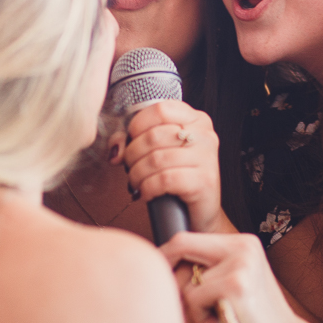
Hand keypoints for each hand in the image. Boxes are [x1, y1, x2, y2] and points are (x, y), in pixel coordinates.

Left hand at [118, 102, 233, 233]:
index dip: (138, 125)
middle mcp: (204, 135)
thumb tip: (115, 150)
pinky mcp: (204, 181)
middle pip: (154, 135)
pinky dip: (148, 187)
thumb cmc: (177, 179)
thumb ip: (135, 141)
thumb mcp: (158, 152)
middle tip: (130, 167)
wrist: (199, 213)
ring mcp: (207, 157)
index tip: (131, 141)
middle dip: (133, 154)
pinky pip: (165, 179)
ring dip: (137, 174)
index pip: (160, 109)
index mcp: (195, 120)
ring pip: (156, 159)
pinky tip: (146, 192)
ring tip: (136, 182)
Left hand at [160, 232, 322, 322]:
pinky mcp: (235, 286)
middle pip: (181, 244)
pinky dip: (201, 320)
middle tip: (170, 298)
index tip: (156, 274)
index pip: (188, 237)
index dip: (166, 255)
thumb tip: (165, 260)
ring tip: (218, 321)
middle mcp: (243, 246)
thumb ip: (210, 268)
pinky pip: (194, 299)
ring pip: (186, 281)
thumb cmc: (256, 322)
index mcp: (243, 243)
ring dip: (194, 309)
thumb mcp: (236, 283)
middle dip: (168, 272)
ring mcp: (240, 264)